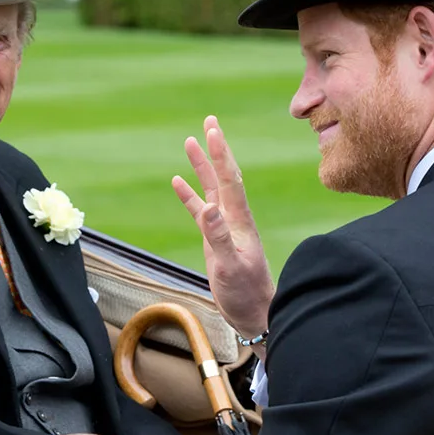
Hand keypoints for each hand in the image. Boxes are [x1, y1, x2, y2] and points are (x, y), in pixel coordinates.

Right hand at [172, 115, 274, 342]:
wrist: (255, 313)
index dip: (220, 154)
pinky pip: (199, 209)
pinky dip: (189, 194)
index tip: (212, 130)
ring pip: (211, 188)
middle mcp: (233, 218)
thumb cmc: (245, 293)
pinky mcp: (216, 239)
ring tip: (190, 142)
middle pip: (224, 175)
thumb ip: (219, 237)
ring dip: (201, 166)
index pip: (230, 179)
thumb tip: (207, 208)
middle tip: (209, 122)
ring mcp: (225, 227)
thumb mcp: (230, 266)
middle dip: (216, 149)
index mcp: (239, 220)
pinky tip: (178, 182)